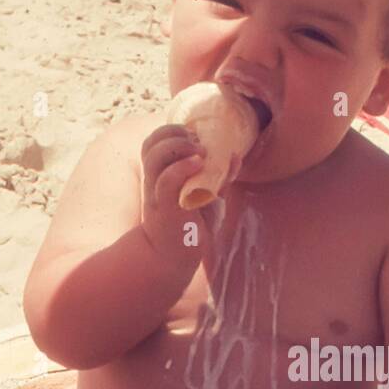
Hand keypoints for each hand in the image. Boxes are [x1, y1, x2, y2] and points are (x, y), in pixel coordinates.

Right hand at [140, 124, 210, 267]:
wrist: (172, 257)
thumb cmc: (189, 226)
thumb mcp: (205, 196)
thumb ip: (218, 177)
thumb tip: (235, 155)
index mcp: (159, 173)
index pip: (155, 140)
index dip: (172, 131)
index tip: (195, 137)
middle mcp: (153, 179)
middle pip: (152, 142)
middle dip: (174, 133)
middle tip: (197, 142)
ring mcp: (157, 192)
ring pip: (155, 157)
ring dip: (178, 146)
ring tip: (200, 151)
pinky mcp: (164, 207)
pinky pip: (166, 181)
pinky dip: (181, 168)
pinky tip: (198, 163)